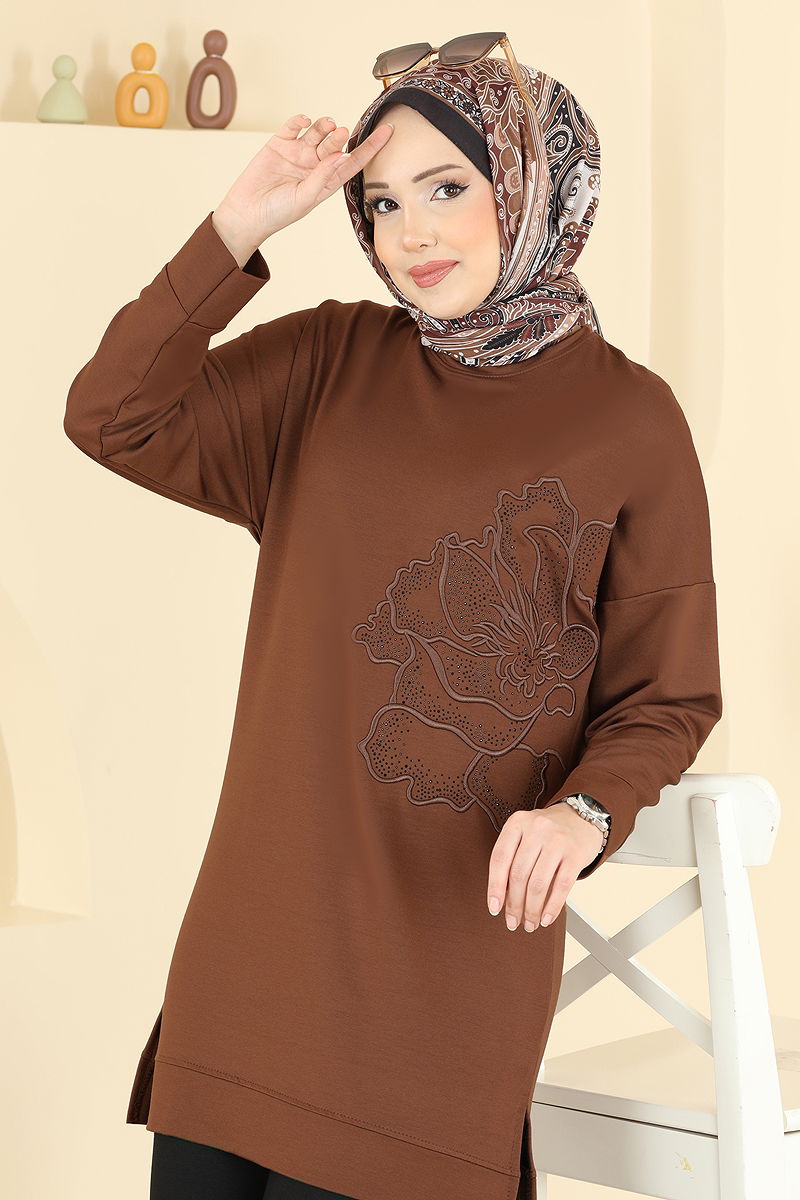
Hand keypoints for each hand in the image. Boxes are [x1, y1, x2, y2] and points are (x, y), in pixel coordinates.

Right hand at [214, 112, 393, 248]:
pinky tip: (303, 121)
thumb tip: (342, 156)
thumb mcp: (305, 199)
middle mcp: (315, 165)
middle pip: (335, 144)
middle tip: (340, 133)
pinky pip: (293, 126)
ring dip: (324, 126)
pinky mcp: (279, 144)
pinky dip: (300, 120)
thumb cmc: (278, 213)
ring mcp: (298, 153)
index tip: (388, 132)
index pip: (354, 161)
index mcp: (327, 181)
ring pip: (317, 132)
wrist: (247, 212)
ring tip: (326, 126)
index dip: (371, 147)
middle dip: (340, 137)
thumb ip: (323, 177)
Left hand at [486, 805, 604, 931]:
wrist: (582, 818)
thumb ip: (512, 858)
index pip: (499, 859)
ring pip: (538, 884)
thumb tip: (503, 898)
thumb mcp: (525, 834)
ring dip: (532, 909)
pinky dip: (552, 906)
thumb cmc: (548, 832)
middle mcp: (536, 829)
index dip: (494, 887)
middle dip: (514, 904)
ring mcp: (557, 841)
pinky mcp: (575, 854)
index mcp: (517, 823)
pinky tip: (547, 917)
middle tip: (513, 921)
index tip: (494, 907)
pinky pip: (561, 886)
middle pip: (518, 875)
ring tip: (530, 923)